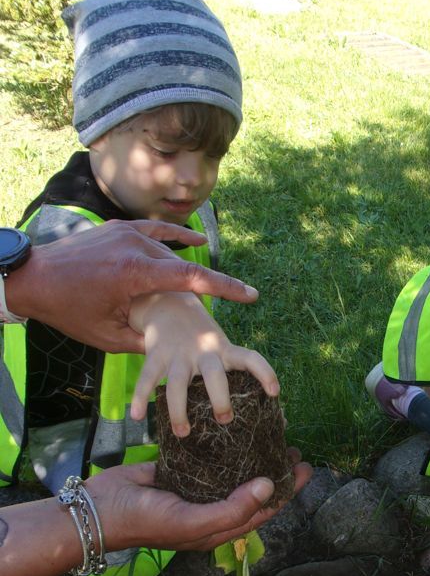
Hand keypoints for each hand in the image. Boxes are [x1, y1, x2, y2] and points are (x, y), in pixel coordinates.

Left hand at [5, 219, 260, 352]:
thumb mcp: (108, 337)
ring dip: (183, 271)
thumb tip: (173, 347)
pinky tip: (196, 241)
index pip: (191, 279)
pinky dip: (177, 236)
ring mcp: (126, 232)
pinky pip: (155, 231)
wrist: (31, 278)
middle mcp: (135, 246)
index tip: (250, 295)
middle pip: (181, 267)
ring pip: (169, 252)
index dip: (225, 288)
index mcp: (134, 274)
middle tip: (221, 305)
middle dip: (201, 288)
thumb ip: (145, 340)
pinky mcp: (118, 228)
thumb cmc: (67, 310)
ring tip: (205, 289)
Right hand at [85, 450, 312, 552]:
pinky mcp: (179, 470)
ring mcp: (195, 489)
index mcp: (218, 527)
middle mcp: (211, 509)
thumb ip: (233, 508)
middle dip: (275, 472)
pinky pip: (208, 458)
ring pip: (232, 473)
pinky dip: (223, 446)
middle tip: (293, 449)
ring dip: (252, 456)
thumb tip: (268, 488)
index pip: (263, 510)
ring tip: (271, 436)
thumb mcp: (193, 523)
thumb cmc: (148, 521)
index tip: (305, 469)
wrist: (100, 508)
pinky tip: (235, 429)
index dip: (287, 492)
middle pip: (252, 490)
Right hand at [128, 292, 278, 434]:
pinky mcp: (156, 354)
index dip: (265, 373)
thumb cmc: (202, 338)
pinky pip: (147, 378)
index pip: (250, 358)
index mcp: (224, 350)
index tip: (275, 392)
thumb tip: (273, 405)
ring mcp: (178, 354)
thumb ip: (235, 370)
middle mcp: (203, 351)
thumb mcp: (221, 347)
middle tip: (225, 420)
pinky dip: (140, 397)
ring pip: (177, 383)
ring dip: (179, 410)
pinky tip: (136, 416)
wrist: (169, 302)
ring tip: (183, 433)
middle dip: (220, 397)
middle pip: (214, 375)